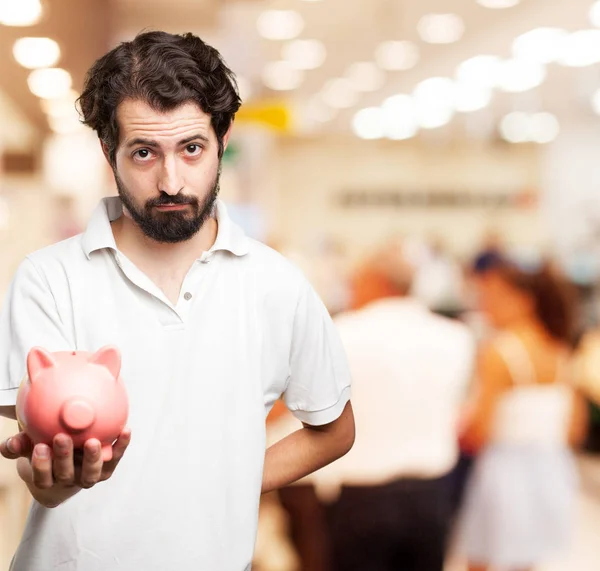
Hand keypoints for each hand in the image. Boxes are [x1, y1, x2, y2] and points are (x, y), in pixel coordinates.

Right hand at [1, 429, 130, 505]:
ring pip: (91, 474)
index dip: (41, 466)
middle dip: (64, 457)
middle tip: (62, 438)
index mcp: (48, 479)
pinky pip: (115, 459)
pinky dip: (121, 446)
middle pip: (66, 475)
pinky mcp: (106, 469)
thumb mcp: (29, 447)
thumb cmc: (44, 450)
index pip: (43, 479)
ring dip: (93, 458)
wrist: (67, 463)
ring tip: (92, 442)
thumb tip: (11, 443)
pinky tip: (125, 430)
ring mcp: (88, 476)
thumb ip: (19, 445)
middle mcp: (69, 481)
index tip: (40, 447)